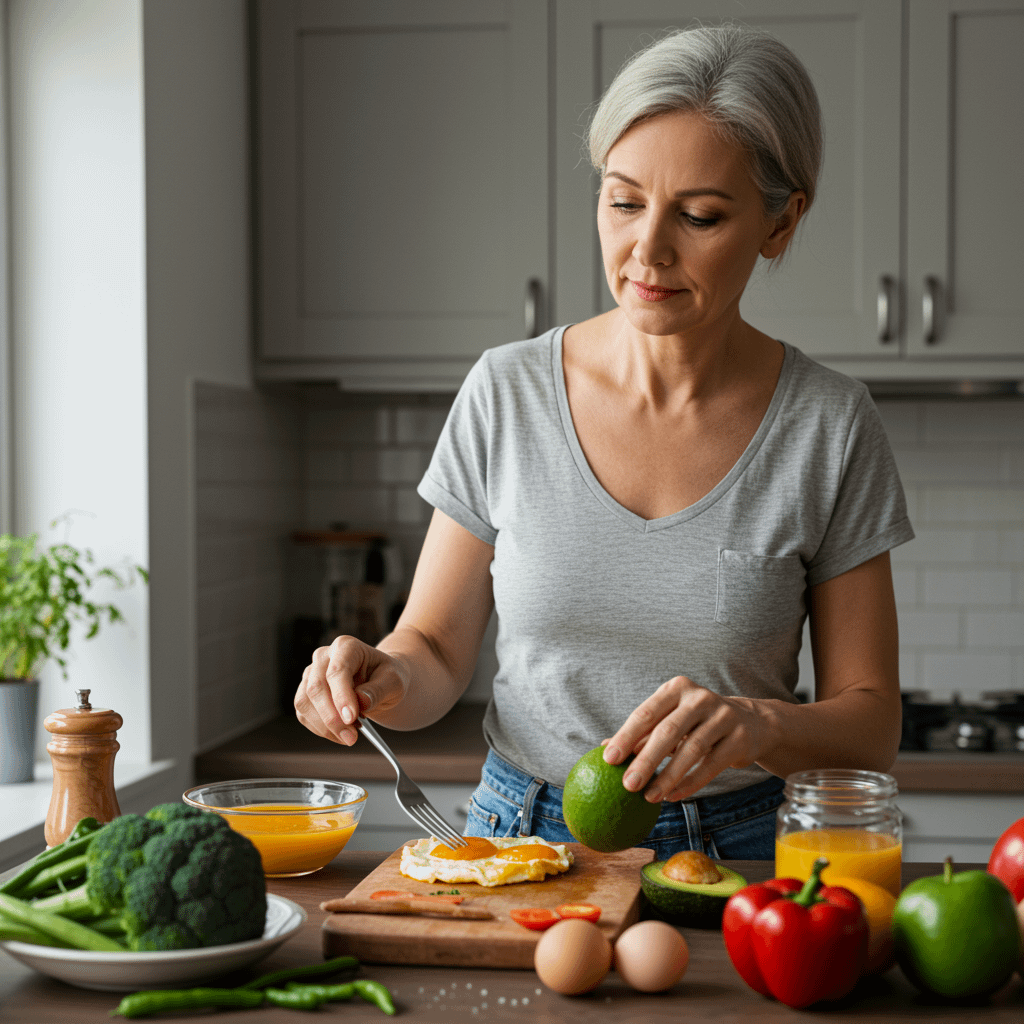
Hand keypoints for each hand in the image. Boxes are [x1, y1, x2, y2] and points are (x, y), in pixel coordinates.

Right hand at [293, 635, 408, 745]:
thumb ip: (378, 689)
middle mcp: (324, 657)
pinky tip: (340, 734)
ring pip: (304, 702)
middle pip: (316, 687)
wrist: (381, 681)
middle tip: (352, 738)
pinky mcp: (306, 693)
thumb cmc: (387, 677)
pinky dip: (320, 729)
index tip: (351, 718)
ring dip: (325, 725)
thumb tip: (361, 702)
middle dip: (332, 718)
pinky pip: (303, 714)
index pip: (337, 671)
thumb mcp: (394, 680)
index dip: (341, 696)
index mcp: (346, 646)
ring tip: (350, 735)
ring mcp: (311, 674)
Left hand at [602, 676, 771, 801]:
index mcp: (676, 688)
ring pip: (691, 750)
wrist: (749, 722)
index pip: (646, 712)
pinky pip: (711, 765)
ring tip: (650, 797)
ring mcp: (723, 716)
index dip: (626, 736)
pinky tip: (674, 796)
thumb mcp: (670, 719)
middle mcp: (700, 698)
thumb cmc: (696, 722)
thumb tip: (603, 749)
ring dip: (668, 777)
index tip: (608, 759)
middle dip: (645, 760)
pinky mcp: (740, 738)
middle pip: (667, 731)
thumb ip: (642, 733)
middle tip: (627, 785)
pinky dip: (691, 783)